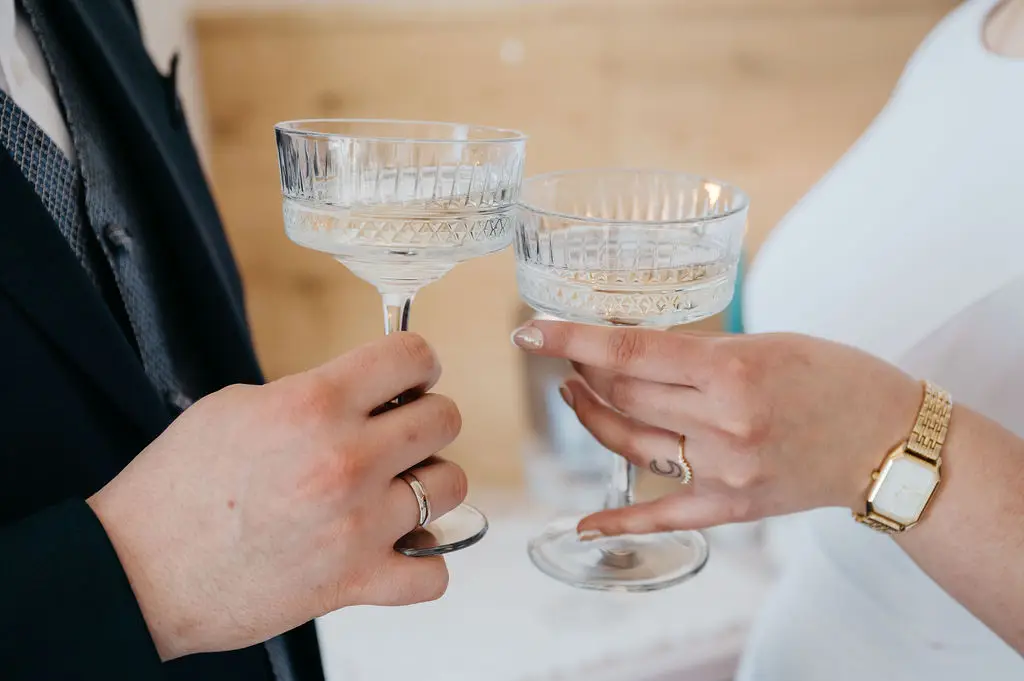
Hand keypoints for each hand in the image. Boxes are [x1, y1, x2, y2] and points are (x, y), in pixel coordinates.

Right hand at [87, 333, 466, 659]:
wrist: (137, 571)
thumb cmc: (176, 486)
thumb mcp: (237, 407)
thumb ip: (310, 394)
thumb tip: (362, 395)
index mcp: (313, 404)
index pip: (410, 355)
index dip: (418, 361)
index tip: (413, 375)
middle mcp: (346, 459)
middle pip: (445, 418)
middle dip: (427, 417)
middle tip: (401, 431)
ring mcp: (357, 525)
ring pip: (451, 486)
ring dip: (429, 483)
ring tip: (396, 488)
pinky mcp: (354, 583)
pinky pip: (434, 573)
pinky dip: (423, 562)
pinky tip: (397, 548)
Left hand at [512, 321, 922, 535]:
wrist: (889, 440)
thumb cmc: (833, 377)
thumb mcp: (766, 343)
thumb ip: (698, 353)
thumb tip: (634, 350)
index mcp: (730, 372)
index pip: (630, 352)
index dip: (572, 340)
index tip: (530, 333)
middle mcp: (722, 424)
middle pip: (624, 395)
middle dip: (585, 370)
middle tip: (571, 354)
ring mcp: (724, 472)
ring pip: (631, 445)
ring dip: (593, 418)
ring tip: (575, 394)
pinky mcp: (732, 508)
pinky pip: (664, 516)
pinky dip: (621, 519)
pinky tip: (584, 520)